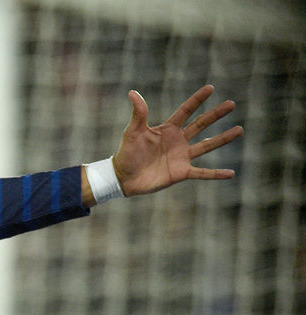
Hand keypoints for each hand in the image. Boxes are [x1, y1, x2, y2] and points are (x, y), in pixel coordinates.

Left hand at [112, 85, 242, 195]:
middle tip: (232, 104)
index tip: (210, 88)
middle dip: (216, 115)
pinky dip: (216, 174)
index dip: (197, 100)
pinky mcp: (181, 172)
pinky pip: (202, 173)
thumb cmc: (126, 153)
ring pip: (207, 146)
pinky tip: (231, 173)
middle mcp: (178, 141)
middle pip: (201, 125)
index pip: (186, 111)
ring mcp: (181, 156)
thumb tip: (133, 92)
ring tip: (239, 130)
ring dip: (223, 139)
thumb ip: (138, 114)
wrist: (123, 178)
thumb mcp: (132, 132)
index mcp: (168, 129)